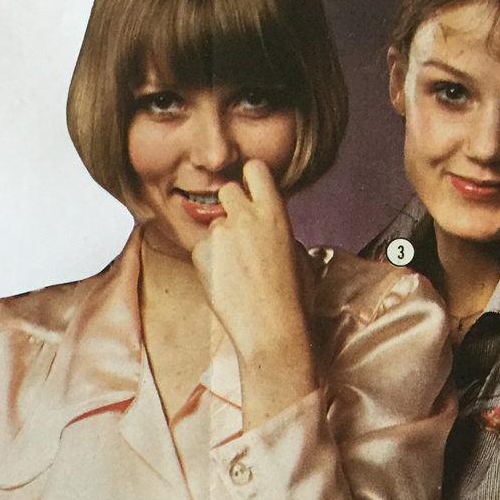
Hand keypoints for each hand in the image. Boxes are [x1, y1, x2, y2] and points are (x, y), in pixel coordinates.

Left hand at [191, 159, 315, 428]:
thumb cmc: (294, 301)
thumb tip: (268, 228)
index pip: (254, 169)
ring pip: (212, 224)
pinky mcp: (200, 252)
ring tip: (236, 272)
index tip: (249, 191)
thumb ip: (279, 231)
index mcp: (275, 212)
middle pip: (227, 191)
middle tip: (239, 238)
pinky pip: (200, 247)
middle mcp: (246, 215)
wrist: (272, 330)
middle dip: (230, 208)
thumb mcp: (299, 256)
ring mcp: (221, 233)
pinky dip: (208, 262)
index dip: (250, 180)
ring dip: (220, 240)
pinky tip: (225, 283)